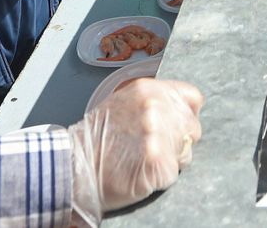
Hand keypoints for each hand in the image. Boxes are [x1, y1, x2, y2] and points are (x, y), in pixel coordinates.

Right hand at [67, 78, 204, 221]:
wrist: (74, 166)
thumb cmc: (96, 139)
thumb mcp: (123, 103)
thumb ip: (154, 101)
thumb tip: (181, 109)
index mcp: (149, 89)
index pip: (192, 98)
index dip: (186, 114)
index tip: (177, 125)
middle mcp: (156, 107)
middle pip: (193, 126)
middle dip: (179, 140)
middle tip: (155, 149)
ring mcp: (158, 135)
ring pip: (186, 151)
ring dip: (172, 160)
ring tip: (145, 161)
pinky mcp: (159, 162)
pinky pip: (175, 172)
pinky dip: (162, 177)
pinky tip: (142, 173)